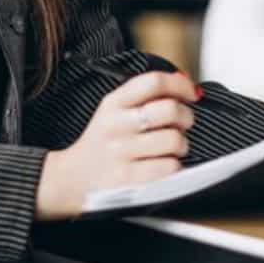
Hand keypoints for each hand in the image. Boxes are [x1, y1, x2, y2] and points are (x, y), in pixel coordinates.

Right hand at [34, 71, 197, 220]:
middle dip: (185, 117)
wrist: (73, 179)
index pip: (153, 82)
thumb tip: (185, 84)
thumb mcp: (113, 111)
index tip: (190, 93)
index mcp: (113, 103)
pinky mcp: (128, 180)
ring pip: (174, 140)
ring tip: (171, 148)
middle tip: (182, 124)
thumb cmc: (102, 144)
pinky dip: (173, 166)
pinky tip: (162, 165)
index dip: (180, 85)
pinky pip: (169, 167)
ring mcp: (121, 153)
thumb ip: (145, 95)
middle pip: (169, 109)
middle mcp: (116, 125)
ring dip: (181, 145)